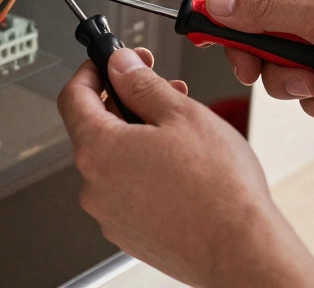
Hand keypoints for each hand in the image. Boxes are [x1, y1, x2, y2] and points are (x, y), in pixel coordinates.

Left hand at [57, 48, 313, 287]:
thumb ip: (142, 83)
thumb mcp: (181, 114)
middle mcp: (95, 187)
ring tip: (182, 132)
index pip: (72, 98)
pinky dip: (146, 171)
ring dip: (140, 137)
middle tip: (161, 89)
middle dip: (127, 102)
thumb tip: (120, 65)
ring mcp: (110, 215)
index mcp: (99, 151)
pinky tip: (181, 168)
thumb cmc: (219, 189)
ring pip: (115, 161)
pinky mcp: (129, 234)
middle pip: (96, 129)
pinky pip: (128, 191)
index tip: (108, 63)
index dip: (90, 71)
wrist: (241, 250)